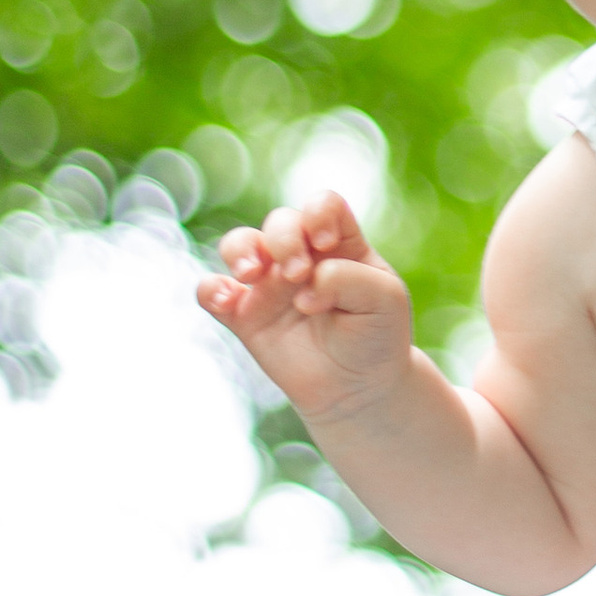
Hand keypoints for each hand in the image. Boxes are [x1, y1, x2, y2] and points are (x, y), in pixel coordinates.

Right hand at [197, 189, 414, 430]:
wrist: (358, 390)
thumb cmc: (376, 335)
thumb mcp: (384, 300)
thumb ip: (347, 278)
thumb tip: (301, 286)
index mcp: (339, 243)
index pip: (321, 205)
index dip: (318, 214)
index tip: (327, 244)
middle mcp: (301, 256)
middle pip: (280, 222)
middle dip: (285, 240)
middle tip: (298, 274)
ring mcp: (269, 284)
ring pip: (238, 244)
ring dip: (241, 250)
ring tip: (252, 274)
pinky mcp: (244, 316)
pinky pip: (211, 291)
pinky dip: (210, 290)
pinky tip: (226, 301)